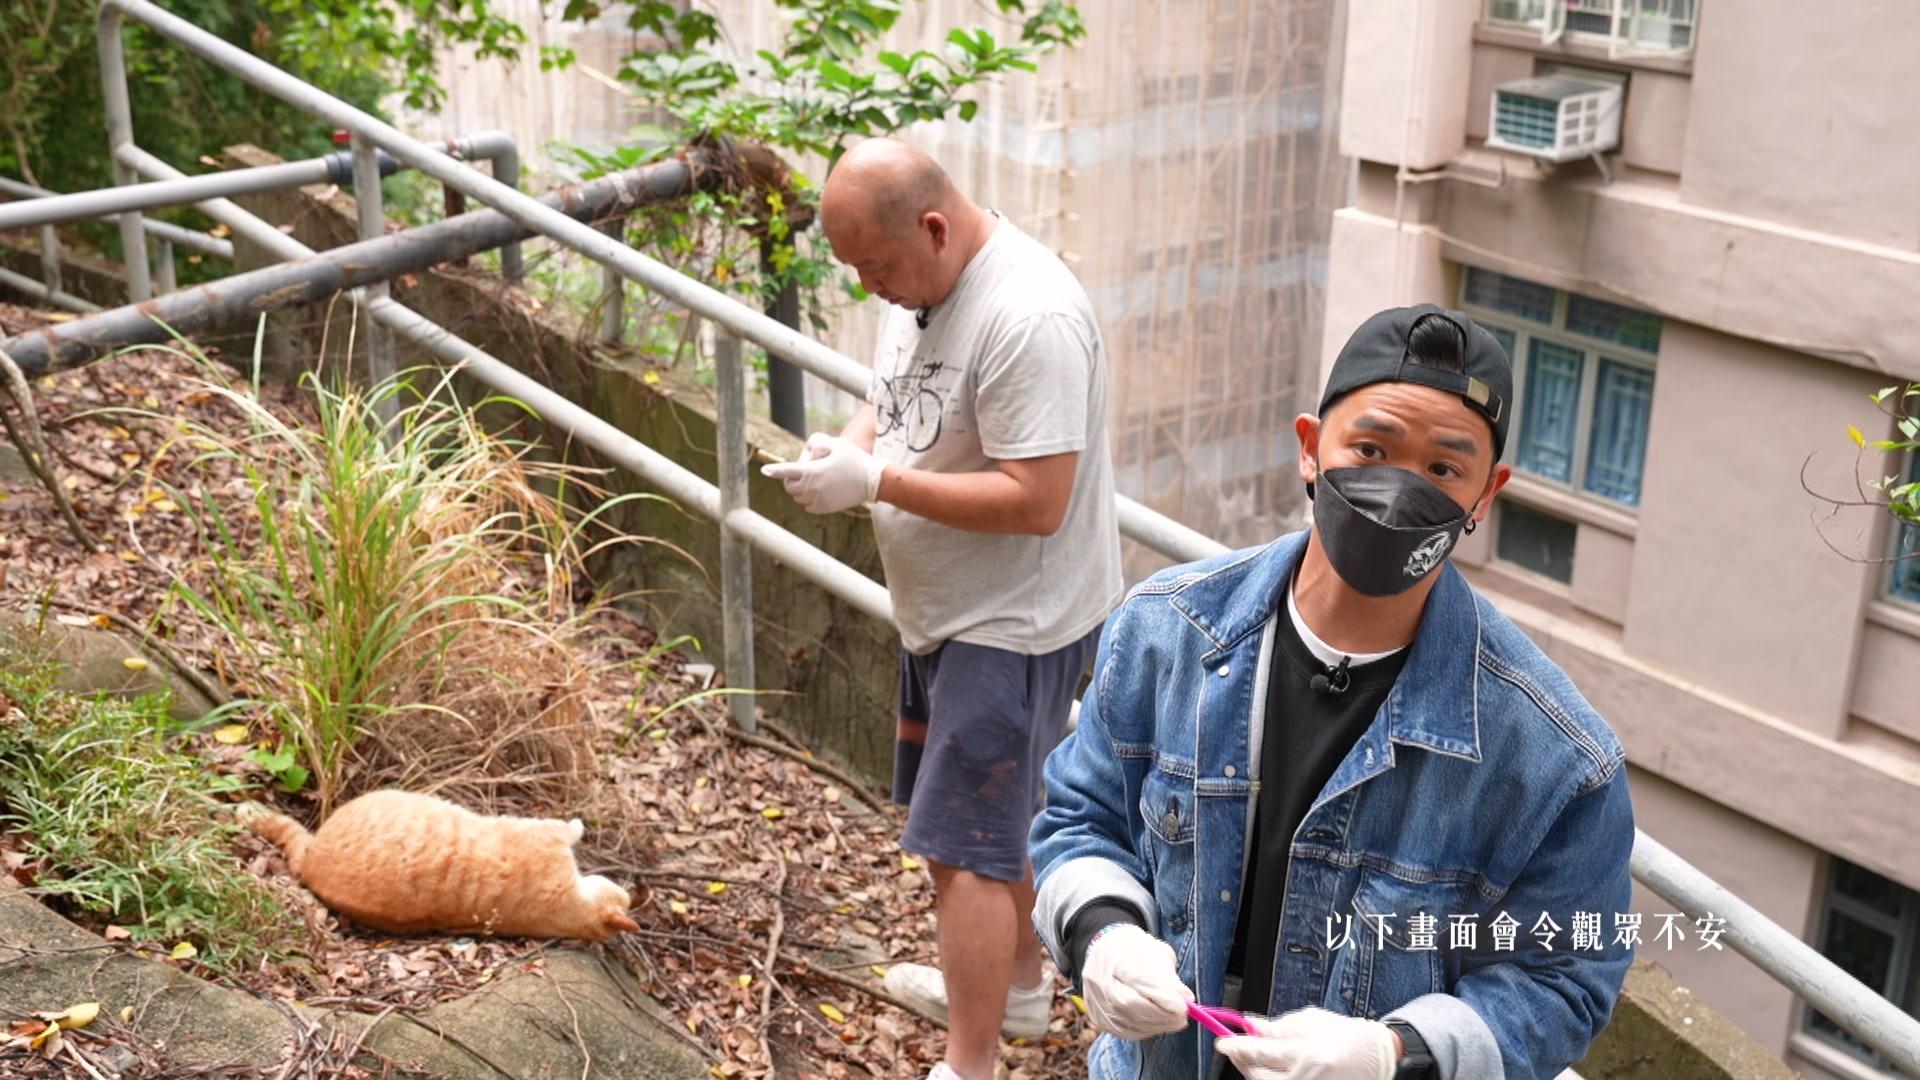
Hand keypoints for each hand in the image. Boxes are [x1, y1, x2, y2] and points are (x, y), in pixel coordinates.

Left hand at [760, 433, 882, 513]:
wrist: (872, 481)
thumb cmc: (854, 459)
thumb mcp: (836, 444)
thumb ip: (816, 443)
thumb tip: (805, 455)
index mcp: (813, 471)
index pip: (786, 471)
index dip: (774, 470)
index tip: (764, 471)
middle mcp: (812, 488)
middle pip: (789, 485)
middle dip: (793, 477)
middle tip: (811, 468)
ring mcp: (818, 500)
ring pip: (798, 496)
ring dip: (801, 488)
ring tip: (820, 478)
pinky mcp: (824, 508)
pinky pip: (807, 505)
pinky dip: (809, 498)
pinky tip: (823, 489)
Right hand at [1080, 924, 1192, 1039]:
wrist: (1108, 952)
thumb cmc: (1137, 951)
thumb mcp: (1156, 952)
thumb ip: (1168, 975)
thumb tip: (1185, 998)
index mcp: (1111, 952)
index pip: (1135, 978)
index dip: (1160, 995)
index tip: (1183, 1004)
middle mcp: (1096, 977)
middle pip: (1126, 1002)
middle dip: (1159, 1014)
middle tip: (1182, 1016)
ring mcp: (1093, 998)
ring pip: (1124, 1021)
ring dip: (1155, 1025)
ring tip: (1175, 1021)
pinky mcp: (1095, 1015)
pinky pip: (1121, 1031)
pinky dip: (1144, 1031)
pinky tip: (1158, 1025)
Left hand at [1214, 1008, 1396, 1079]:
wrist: (1378, 1058)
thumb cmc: (1346, 1035)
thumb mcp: (1311, 1022)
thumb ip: (1278, 1027)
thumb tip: (1249, 1027)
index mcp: (1308, 1053)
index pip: (1261, 1051)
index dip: (1237, 1046)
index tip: (1223, 1041)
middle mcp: (1308, 1078)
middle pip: (1259, 1076)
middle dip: (1242, 1062)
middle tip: (1234, 1049)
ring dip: (1253, 1073)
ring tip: (1252, 1060)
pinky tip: (1266, 1071)